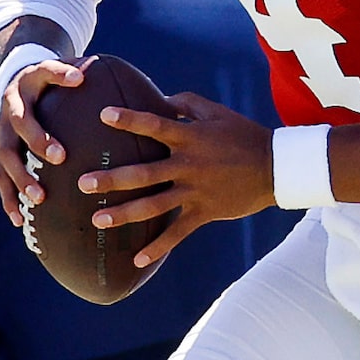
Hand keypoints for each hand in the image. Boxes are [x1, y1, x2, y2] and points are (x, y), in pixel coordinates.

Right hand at [0, 57, 85, 227]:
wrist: (13, 84)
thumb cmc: (44, 79)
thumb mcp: (54, 69)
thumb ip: (69, 70)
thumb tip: (87, 74)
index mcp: (23, 89)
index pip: (39, 86)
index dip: (53, 93)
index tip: (72, 104)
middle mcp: (8, 114)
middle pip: (18, 132)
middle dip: (37, 144)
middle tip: (60, 158)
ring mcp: (2, 137)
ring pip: (7, 161)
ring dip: (21, 181)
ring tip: (38, 199)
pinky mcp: (1, 156)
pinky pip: (2, 180)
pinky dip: (9, 201)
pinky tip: (20, 221)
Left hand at [77, 92, 273, 271]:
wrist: (276, 167)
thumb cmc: (243, 135)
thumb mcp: (216, 112)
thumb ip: (186, 103)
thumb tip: (160, 100)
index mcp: (190, 137)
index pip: (154, 126)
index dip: (130, 119)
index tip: (104, 116)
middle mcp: (188, 165)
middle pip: (144, 173)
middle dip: (112, 179)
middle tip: (83, 183)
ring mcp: (195, 191)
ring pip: (154, 205)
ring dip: (124, 214)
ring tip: (98, 220)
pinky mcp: (204, 212)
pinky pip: (178, 233)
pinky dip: (158, 248)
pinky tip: (137, 259)